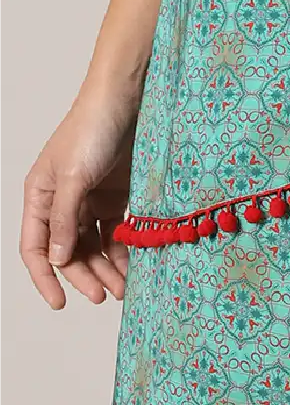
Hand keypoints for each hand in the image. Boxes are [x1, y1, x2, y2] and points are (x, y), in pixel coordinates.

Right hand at [20, 83, 138, 309]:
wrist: (128, 101)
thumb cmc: (92, 130)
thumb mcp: (74, 176)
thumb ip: (65, 217)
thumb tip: (56, 257)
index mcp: (41, 196)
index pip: (36, 247)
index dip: (46, 277)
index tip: (61, 303)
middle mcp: (64, 201)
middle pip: (71, 251)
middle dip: (86, 276)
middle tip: (105, 296)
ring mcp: (93, 199)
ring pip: (97, 244)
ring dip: (109, 267)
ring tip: (125, 288)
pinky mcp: (120, 196)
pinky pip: (120, 231)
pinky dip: (126, 249)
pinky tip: (137, 264)